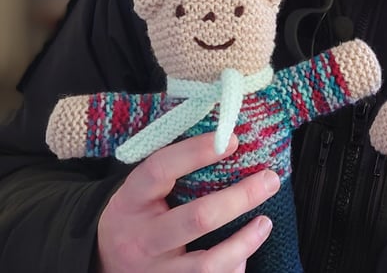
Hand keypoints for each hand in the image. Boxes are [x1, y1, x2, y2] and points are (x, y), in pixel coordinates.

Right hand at [97, 132, 279, 272]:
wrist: (103, 261)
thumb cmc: (138, 215)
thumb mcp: (142, 191)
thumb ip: (174, 170)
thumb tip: (227, 143)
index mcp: (131, 201)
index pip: (160, 170)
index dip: (196, 152)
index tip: (232, 141)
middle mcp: (140, 239)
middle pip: (196, 219)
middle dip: (239, 199)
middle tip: (269, 180)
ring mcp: (153, 271)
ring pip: (206, 264)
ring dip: (243, 243)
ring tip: (264, 222)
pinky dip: (232, 268)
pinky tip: (244, 253)